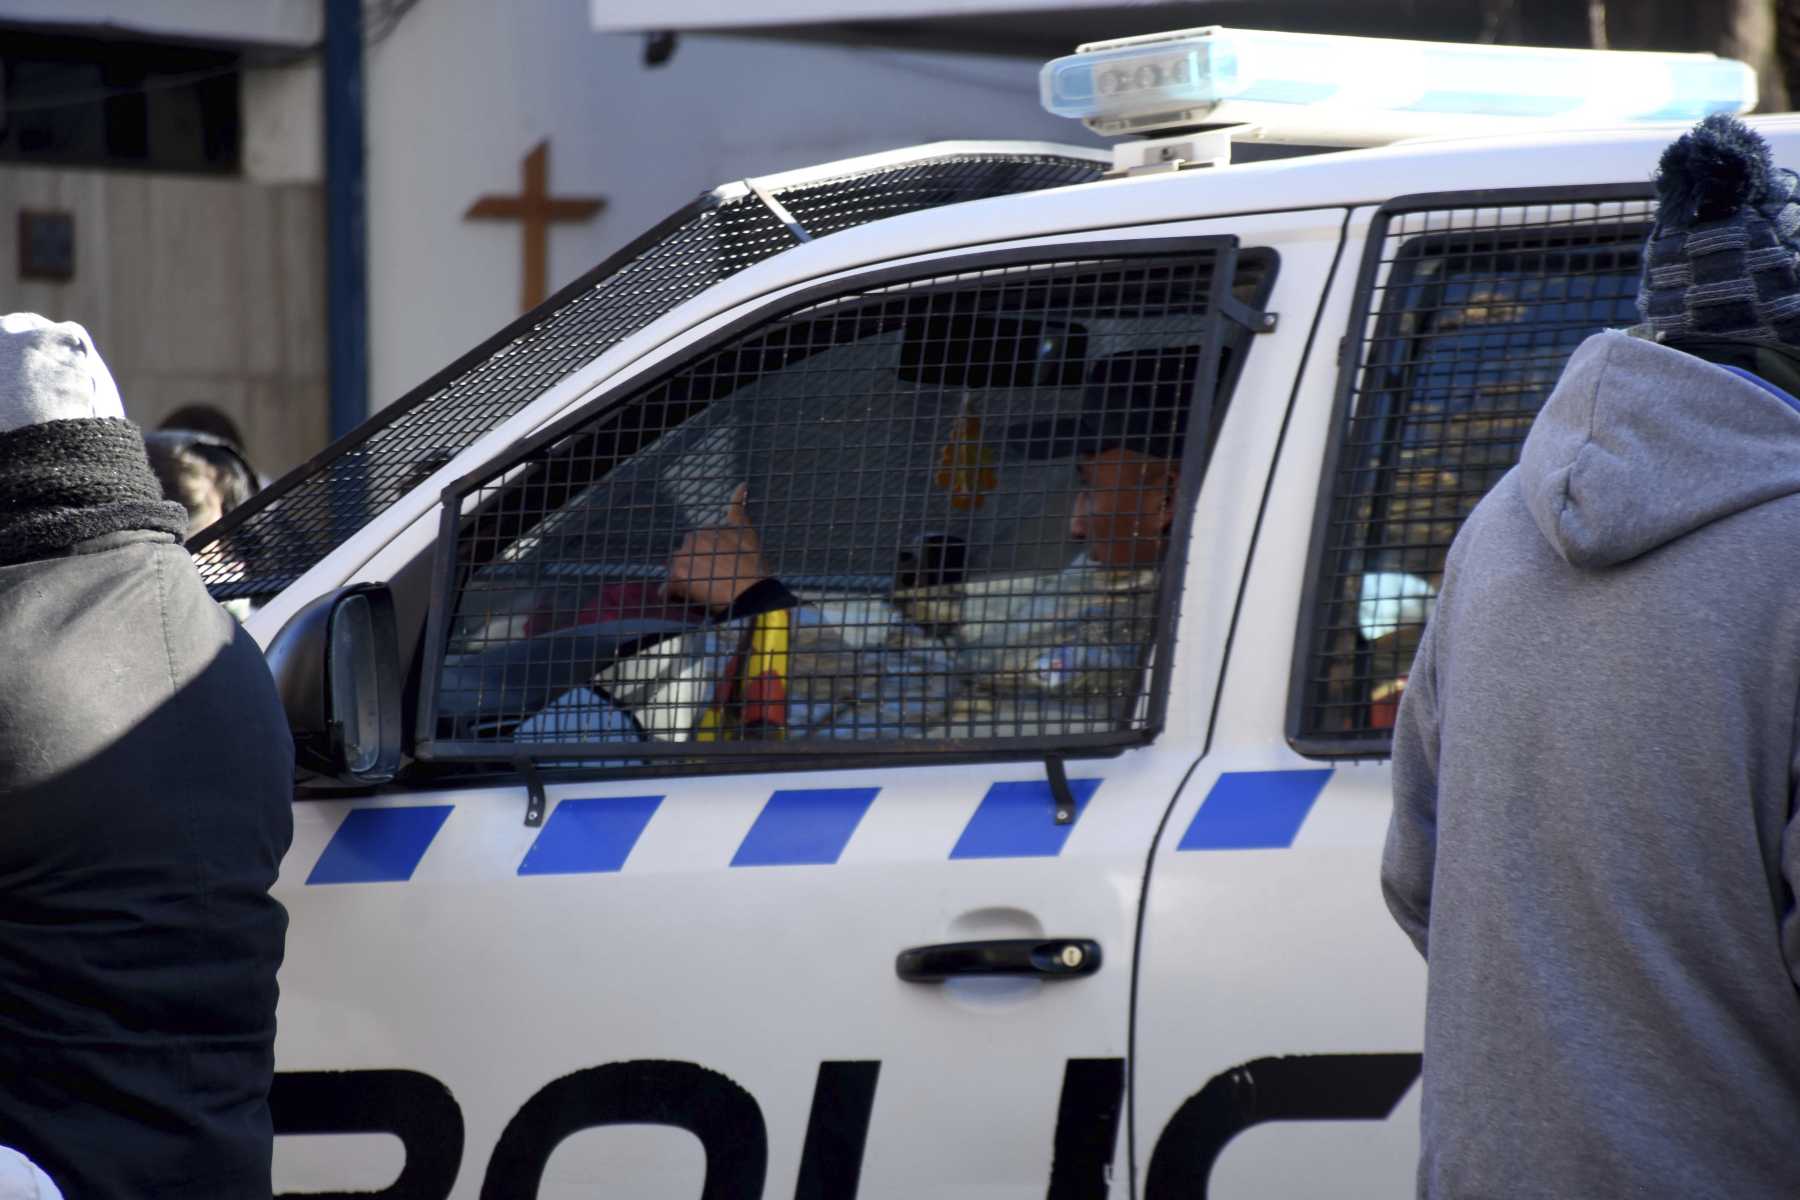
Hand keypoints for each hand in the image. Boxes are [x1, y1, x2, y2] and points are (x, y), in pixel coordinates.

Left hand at [664, 484, 770, 611]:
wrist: (753, 592)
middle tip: (715, 581)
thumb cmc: (753, 564)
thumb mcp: (747, 530)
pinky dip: (672, 596)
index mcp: (705, 529)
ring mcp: (683, 558)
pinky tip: (687, 599)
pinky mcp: (677, 578)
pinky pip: (666, 590)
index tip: (722, 568)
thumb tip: (741, 484)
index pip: (698, 544)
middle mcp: (691, 539)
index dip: (710, 558)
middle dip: (695, 567)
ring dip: (685, 580)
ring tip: (705, 590)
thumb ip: (739, 507)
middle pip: (685, 556)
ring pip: (676, 571)